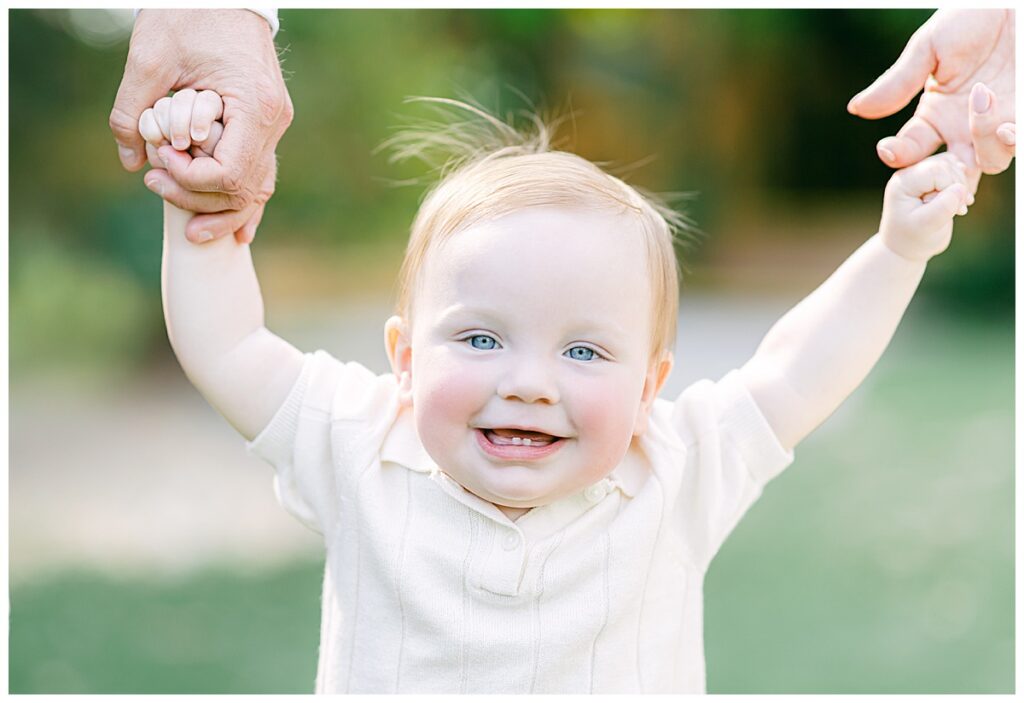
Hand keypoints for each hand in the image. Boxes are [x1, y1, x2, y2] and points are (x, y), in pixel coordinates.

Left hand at [109, 9, 292, 243]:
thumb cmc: (188, 15)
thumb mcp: (149, 57)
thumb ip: (132, 111)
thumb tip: (130, 160)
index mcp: (254, 106)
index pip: (229, 173)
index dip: (190, 181)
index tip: (158, 163)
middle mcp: (273, 121)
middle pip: (245, 188)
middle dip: (200, 199)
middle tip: (156, 187)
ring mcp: (274, 123)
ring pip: (258, 187)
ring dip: (225, 212)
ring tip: (193, 232)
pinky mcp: (266, 122)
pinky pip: (260, 172)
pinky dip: (244, 200)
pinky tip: (235, 229)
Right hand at [848, 10, 1014, 186]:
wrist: (1015, 3)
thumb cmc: (972, 17)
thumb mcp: (929, 47)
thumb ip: (897, 83)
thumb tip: (856, 109)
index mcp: (936, 114)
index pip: (909, 150)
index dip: (897, 155)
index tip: (889, 150)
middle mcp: (964, 127)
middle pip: (949, 172)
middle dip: (943, 177)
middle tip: (942, 164)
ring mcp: (997, 124)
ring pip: (990, 162)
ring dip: (984, 142)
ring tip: (984, 99)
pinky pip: (1018, 146)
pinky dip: (1011, 141)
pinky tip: (1007, 124)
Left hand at [879, 153, 971, 261]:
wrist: (907, 246)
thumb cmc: (913, 239)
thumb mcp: (926, 227)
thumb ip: (942, 207)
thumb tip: (960, 188)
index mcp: (902, 183)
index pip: (936, 170)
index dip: (953, 186)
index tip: (957, 210)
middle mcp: (909, 173)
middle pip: (945, 164)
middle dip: (959, 185)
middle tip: (960, 210)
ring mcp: (920, 172)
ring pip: (952, 163)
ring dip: (961, 183)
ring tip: (959, 206)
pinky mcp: (931, 176)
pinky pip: (954, 167)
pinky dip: (961, 181)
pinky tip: (960, 199)